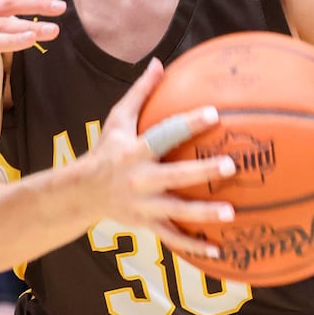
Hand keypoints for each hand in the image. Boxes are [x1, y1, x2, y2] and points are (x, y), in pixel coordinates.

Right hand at [88, 59, 236, 259]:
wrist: (82, 193)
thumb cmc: (106, 150)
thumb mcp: (117, 119)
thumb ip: (140, 92)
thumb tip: (159, 63)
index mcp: (134, 151)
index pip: (163, 134)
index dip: (188, 123)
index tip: (213, 112)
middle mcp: (139, 179)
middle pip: (174, 176)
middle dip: (201, 171)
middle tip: (230, 165)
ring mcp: (144, 205)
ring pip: (177, 212)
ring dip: (204, 215)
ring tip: (231, 213)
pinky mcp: (148, 224)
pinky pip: (174, 237)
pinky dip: (196, 246)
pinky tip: (221, 251)